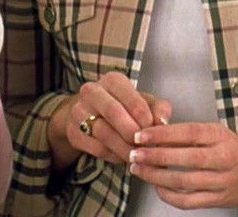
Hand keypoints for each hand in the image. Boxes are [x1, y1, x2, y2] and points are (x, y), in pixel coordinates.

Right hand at [55, 71, 171, 164]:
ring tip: (139, 156)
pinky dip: (114, 156)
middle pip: (114, 112)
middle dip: (133, 132)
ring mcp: (79, 111)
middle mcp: (93, 91)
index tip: (155, 131)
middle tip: (146, 147)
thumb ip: (158, 108)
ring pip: (104, 133)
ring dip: (125, 148)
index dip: (146, 118)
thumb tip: (163, 121)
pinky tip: (124, 157)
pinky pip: (96, 148)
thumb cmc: (124, 107)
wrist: (88, 114)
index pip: (132, 99)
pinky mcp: (73, 132)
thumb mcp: (144, 102)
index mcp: (113, 80)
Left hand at [127, 122, 237, 208]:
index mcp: (221, 136)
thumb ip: (191, 133)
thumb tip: (157, 130)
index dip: (162, 134)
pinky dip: (169, 196)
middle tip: (133, 153)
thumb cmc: (237, 148)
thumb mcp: (218, 132)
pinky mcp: (219, 200)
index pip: (188, 133)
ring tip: (138, 169)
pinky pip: (188, 201)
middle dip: (154, 156)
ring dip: (156, 176)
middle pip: (184, 159)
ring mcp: (221, 181)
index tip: (140, 135)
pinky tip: (156, 187)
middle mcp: (222, 158)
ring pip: (183, 181)